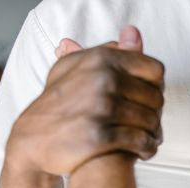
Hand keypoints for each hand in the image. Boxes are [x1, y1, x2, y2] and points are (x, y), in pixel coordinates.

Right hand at [4, 26, 164, 176]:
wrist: (33, 140)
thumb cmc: (60, 102)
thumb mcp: (78, 68)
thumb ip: (111, 52)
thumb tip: (134, 33)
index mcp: (102, 59)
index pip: (155, 70)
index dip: (156, 87)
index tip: (148, 99)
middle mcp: (103, 80)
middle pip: (156, 98)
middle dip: (155, 114)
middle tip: (149, 124)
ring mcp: (101, 108)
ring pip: (151, 122)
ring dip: (154, 134)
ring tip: (148, 139)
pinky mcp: (101, 135)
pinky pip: (142, 142)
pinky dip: (147, 149)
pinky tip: (143, 151)